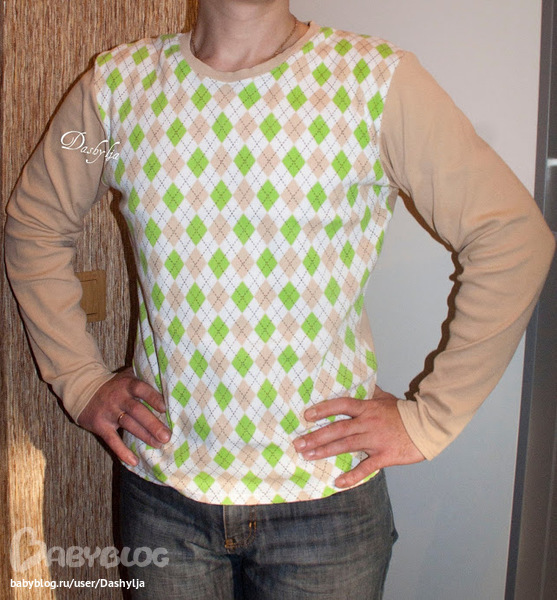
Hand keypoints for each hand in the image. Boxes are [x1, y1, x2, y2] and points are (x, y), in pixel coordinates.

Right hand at [77, 368, 170, 465]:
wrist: (83, 389)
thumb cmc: (115, 385)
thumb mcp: (128, 376)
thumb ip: (145, 378)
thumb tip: (171, 382)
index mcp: (128, 384)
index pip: (142, 389)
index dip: (153, 398)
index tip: (165, 408)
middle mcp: (118, 397)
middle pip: (137, 410)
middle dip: (153, 424)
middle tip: (167, 435)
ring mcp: (109, 412)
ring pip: (128, 425)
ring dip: (144, 436)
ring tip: (159, 445)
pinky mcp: (100, 425)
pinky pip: (112, 440)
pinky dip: (122, 451)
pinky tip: (134, 461)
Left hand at [293, 385, 424, 487]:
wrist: (428, 426)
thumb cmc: (405, 412)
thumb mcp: (386, 398)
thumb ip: (371, 392)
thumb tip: (360, 383)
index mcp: (367, 408)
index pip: (341, 405)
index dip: (323, 409)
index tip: (307, 415)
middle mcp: (368, 423)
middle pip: (337, 428)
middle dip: (316, 436)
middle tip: (298, 443)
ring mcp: (375, 440)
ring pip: (346, 445)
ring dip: (325, 451)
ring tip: (308, 456)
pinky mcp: (385, 456)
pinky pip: (366, 467)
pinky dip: (352, 476)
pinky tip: (338, 482)